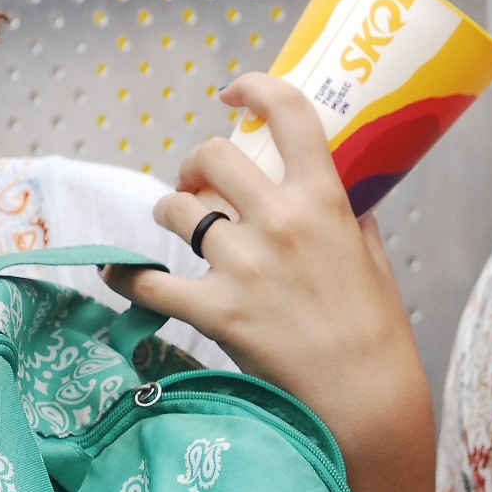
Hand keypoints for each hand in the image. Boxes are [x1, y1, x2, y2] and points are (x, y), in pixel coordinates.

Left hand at [101, 73, 433, 491]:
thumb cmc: (375, 332)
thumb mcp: (371, 258)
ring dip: (168, 213)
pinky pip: (148, 281)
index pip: (291, 116)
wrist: (366, 402)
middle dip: (196, 164)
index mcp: (324, 202)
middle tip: (196, 181)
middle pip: (212, 157)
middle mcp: (280, 222)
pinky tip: (116, 272)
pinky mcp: (216, 308)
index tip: (234, 93)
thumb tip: (334, 187)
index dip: (256, 89)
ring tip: (173, 226)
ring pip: (175, 209)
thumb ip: (346, 216)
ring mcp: (244, 265)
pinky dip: (125, 276)